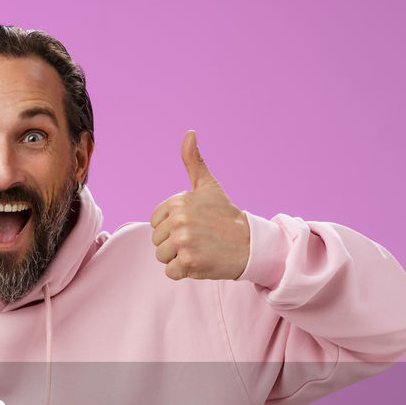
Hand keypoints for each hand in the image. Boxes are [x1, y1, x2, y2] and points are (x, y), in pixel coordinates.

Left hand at [149, 131, 250, 280]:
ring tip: (200, 249)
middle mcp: (179, 220)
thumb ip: (194, 162)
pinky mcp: (189, 262)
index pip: (155, 223)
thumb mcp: (208, 186)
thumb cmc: (226, 216)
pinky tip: (201, 261)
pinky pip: (171, 272)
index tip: (193, 225)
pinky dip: (184, 272)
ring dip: (179, 258)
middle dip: (174, 244)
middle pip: (157, 241)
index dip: (171, 228)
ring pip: (162, 257)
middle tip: (199, 239)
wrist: (250, 243)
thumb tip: (189, 133)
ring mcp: (183, 241)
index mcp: (178, 201)